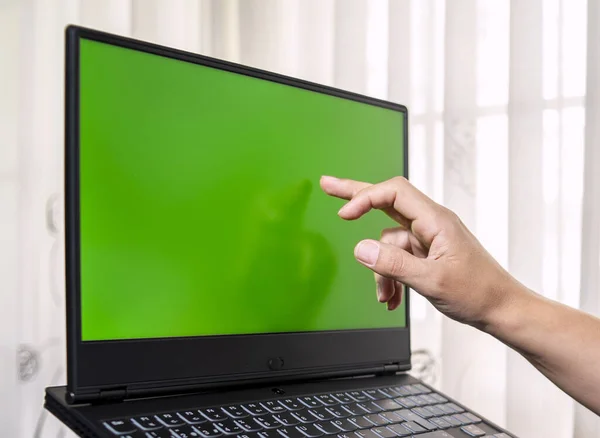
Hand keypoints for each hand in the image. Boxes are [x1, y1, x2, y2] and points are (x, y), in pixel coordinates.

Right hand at [320, 175, 524, 327]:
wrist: (502, 309)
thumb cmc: (479, 293)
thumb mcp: (432, 281)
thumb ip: (394, 264)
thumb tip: (361, 249)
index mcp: (436, 220)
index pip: (393, 193)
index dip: (365, 198)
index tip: (345, 215)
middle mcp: (430, 223)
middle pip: (386, 201)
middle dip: (356, 197)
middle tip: (329, 185)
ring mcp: (428, 238)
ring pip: (388, 244)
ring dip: (381, 271)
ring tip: (386, 296)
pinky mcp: (427, 253)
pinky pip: (397, 258)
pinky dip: (390, 277)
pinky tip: (392, 297)